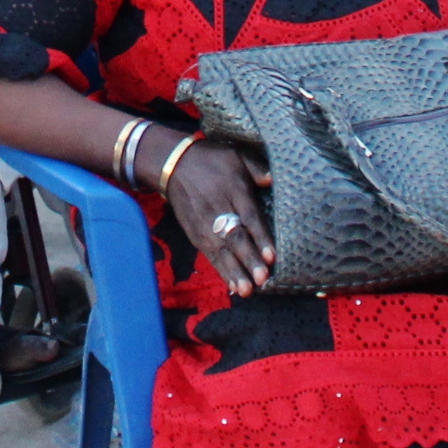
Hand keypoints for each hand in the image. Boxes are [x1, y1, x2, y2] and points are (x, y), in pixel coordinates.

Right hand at [157, 138, 275, 296]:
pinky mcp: (195, 235)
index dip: (261, 238)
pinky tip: (233, 285)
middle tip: (262, 279)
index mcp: (234, 190)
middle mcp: (219, 210)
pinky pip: (210, 256)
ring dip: (235, 272)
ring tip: (247, 290)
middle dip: (249, 260)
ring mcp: (205, 225)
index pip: (249, 218)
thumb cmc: (210, 160)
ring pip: (222, 252)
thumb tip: (274, 179)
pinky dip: (222, 271)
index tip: (272, 257)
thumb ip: (257, 169)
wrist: (172, 165)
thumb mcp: (235, 156)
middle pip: (235, 238)